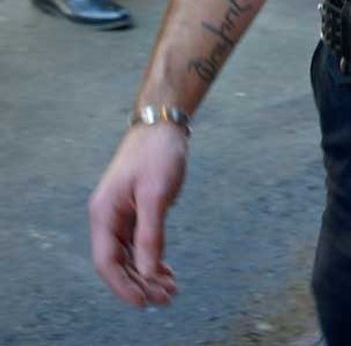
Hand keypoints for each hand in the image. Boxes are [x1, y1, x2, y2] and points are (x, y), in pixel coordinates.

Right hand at [89, 123, 188, 306]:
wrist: (163, 123)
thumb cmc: (157, 152)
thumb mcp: (156, 194)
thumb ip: (150, 234)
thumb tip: (146, 273)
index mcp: (104, 213)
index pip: (106, 262)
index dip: (123, 286)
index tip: (145, 302)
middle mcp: (107, 217)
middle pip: (118, 263)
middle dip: (140, 284)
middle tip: (168, 298)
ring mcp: (120, 214)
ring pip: (129, 256)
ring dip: (147, 275)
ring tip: (170, 290)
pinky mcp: (135, 210)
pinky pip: (138, 244)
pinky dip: (151, 259)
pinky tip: (165, 271)